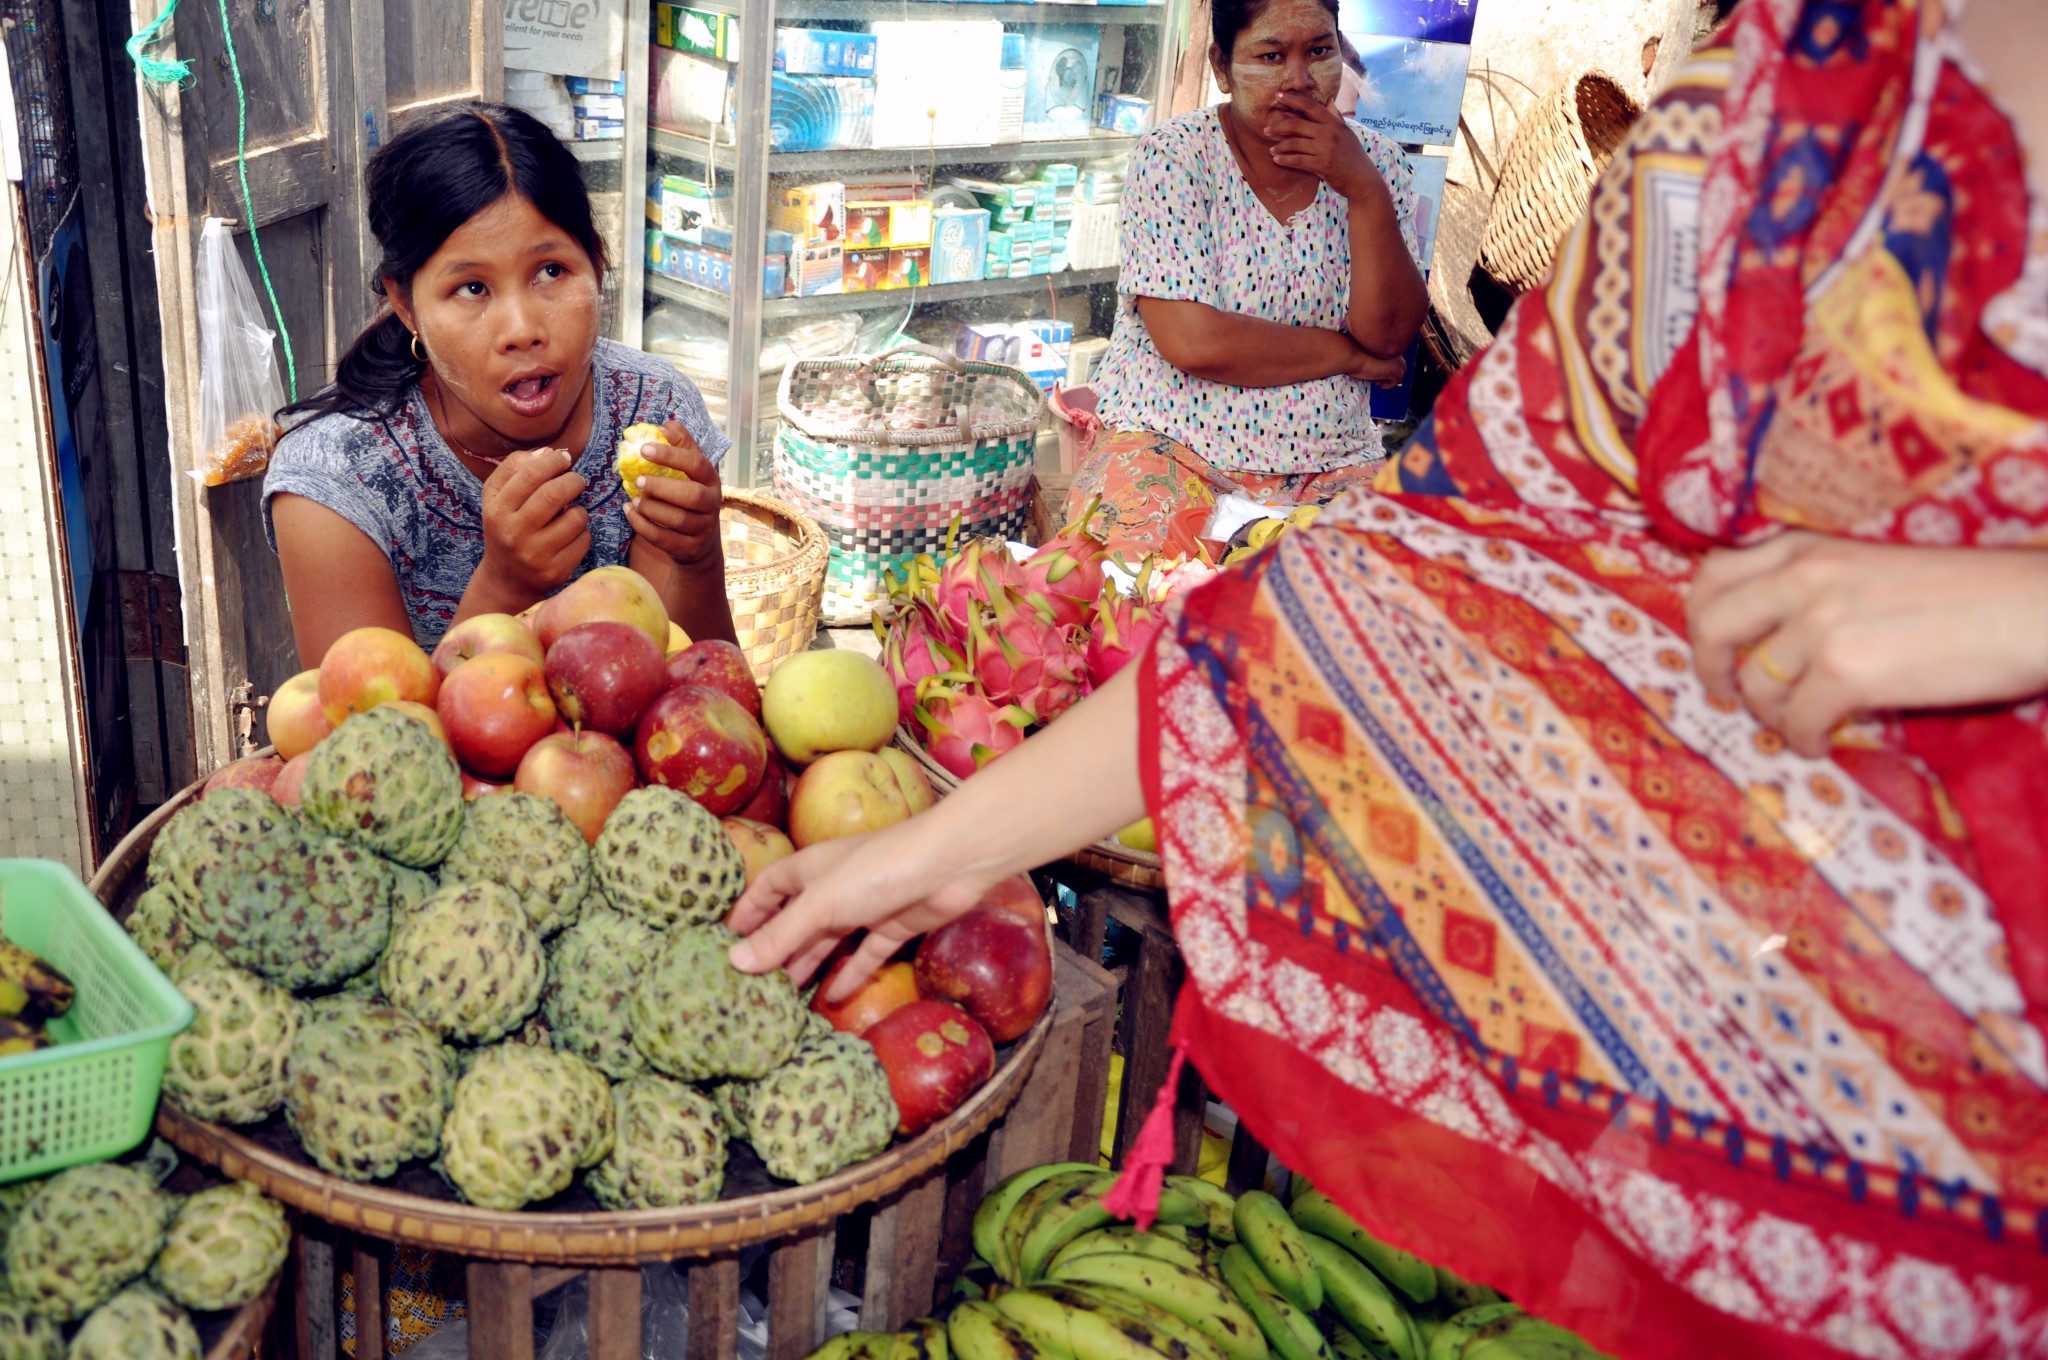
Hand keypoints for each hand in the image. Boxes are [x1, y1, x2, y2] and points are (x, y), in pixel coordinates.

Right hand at [480, 448, 589, 601]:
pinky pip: (584, 540)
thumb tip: (548, 452)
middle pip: (554, 494)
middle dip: (573, 481)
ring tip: (571, 511)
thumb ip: (515, 468)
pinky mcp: (556, 570)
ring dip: (579, 509)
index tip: (564, 459)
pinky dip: (583, 532)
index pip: (530, 474)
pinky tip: (570, 535)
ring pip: (575, 518)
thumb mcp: (496, 497)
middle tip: (576, 481)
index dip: (553, 461)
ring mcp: (536, 554)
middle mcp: (514, 533)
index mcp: (498, 510)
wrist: (506, 580)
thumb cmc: (506, 526)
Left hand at [624, 419, 722, 569]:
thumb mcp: (689, 470)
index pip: (697, 464)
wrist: (700, 542)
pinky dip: (643, 526)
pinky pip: (665, 539)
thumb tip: (663, 426)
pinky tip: (630, 512)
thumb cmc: (688, 495)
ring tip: (634, 499)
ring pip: (678, 520)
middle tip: (638, 480)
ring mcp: (702, 528)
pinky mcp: (690, 548)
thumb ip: (679, 445)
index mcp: (711, 479)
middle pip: (693, 496)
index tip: (644, 449)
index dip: (671, 456)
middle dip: (663, 487)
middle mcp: (712, 504)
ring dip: (652, 508)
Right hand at [727, 822, 997, 1000]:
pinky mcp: (893, 927)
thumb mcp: (821, 904)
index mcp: (809, 869)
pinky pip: (865, 955)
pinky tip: (832, 998)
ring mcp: (865, 906)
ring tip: (785, 998)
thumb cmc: (878, 869)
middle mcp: (834, 886)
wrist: (950, 863)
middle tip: (754, 986)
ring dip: (809, 965)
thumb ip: (781, 935)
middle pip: (797, 921)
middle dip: (777, 949)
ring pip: (829, 941)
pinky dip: (850, 974)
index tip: (726, 943)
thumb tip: (735, 962)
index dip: (748, 913)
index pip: (768, 889)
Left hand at [1267, 91, 1379, 202]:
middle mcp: (1329, 133)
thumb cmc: (1353, 155)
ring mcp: (1325, 149)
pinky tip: (1277, 160)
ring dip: (1280, 147)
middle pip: (1297, 124)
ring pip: (1294, 143)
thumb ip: (1335, 116)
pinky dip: (1285, 160)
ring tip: (1272, 150)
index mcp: (1334, 123)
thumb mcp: (1346, 132)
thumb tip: (1329, 99)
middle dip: (1278, 126)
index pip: (1311, 106)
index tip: (1278, 96)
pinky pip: (1297, 160)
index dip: (1293, 99)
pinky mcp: (1321, 165)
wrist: (1362, 179)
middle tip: (1266, 129)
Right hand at [1347, 345, 1407, 386]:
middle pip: (1402, 365)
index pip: (1395, 357)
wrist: (1352, 356)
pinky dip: (1388, 384)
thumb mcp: (1366, 353)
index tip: (1378, 371)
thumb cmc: (1354, 353)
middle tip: (1379, 378)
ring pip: (1400, 374)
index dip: (1388, 366)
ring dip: (1389, 379)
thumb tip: (1377, 368)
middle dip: (1391, 374)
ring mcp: (1396, 361)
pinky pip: (1397, 381)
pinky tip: (1378, 382)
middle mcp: (1394, 352)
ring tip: (1377, 380)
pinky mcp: (1394, 370)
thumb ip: (1375, 357)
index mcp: (1388, 345)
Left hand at [1687, 531, 2047, 755]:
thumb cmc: (1968, 591)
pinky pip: (1797, 719)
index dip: (1701, 617)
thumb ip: (1814, 585)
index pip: (1713, 575)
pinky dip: (1804, 739)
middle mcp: (1803, 577)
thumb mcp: (1870, 565)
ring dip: (1768, 713)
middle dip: (1709, 667)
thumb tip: (1765, 634)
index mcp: (1807, 547)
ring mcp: (1821, 624)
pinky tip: (1821, 742)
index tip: (1715, 646)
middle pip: (1711, 626)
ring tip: (1795, 723)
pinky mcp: (1848, 671)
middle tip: (1727, 694)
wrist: (2036, 607)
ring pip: (1754, 684)